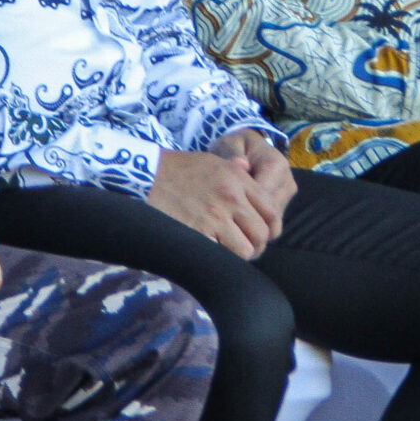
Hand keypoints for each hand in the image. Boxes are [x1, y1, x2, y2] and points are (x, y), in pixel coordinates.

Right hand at [149, 149, 275, 258]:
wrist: (147, 176)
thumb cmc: (180, 170)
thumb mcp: (214, 162)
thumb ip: (238, 173)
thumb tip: (253, 178)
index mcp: (238, 179)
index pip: (272, 210)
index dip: (272, 227)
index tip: (264, 234)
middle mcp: (230, 198)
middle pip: (261, 234)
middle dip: (256, 244)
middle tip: (245, 246)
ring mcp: (214, 217)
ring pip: (245, 250)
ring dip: (238, 254)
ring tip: (229, 252)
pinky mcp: (197, 233)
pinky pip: (221, 256)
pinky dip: (219, 258)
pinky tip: (211, 253)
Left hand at [212, 128, 294, 235]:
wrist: (248, 147)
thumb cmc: (236, 146)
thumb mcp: (229, 144)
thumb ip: (232, 154)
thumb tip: (240, 164)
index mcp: (275, 165)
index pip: (264, 197)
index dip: (244, 208)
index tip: (222, 214)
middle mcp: (286, 181)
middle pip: (270, 214)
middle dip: (248, 222)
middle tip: (224, 226)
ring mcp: (287, 195)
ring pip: (273, 222)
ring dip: (253, 225)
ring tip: (231, 224)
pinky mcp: (284, 204)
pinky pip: (272, 223)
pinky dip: (257, 225)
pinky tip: (240, 223)